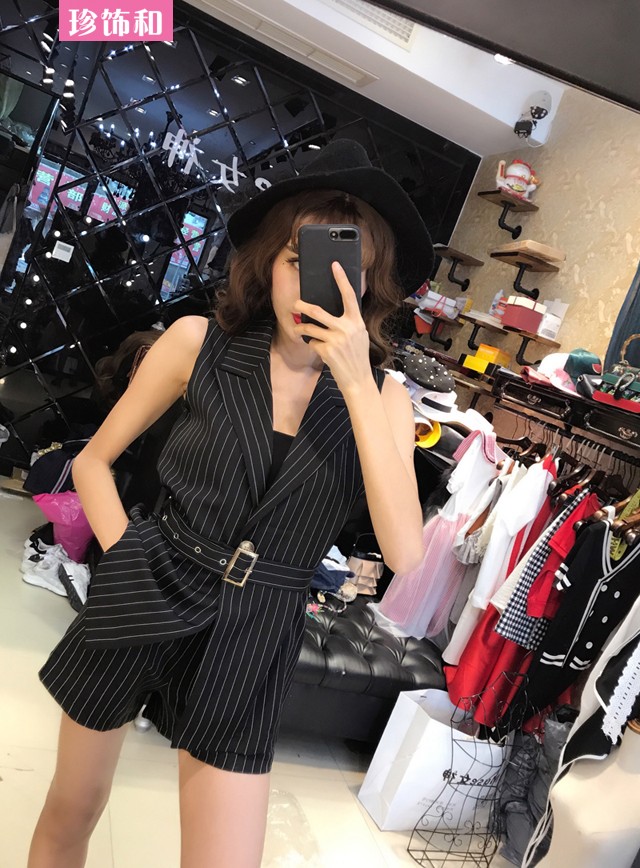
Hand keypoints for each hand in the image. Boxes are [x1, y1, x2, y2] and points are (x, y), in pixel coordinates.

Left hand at [292, 262, 371, 393]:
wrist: (358, 380)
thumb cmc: (358, 357)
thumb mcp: (359, 336)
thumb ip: (350, 323)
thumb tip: (333, 312)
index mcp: (356, 321)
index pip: (349, 295)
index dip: (341, 279)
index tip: (334, 265)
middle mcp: (347, 328)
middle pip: (318, 311)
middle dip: (302, 306)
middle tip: (295, 304)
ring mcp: (336, 340)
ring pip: (310, 327)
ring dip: (301, 328)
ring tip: (298, 329)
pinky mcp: (327, 351)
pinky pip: (312, 343)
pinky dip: (313, 346)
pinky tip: (321, 352)